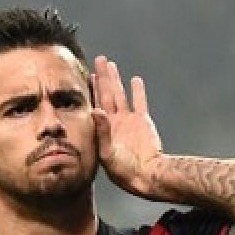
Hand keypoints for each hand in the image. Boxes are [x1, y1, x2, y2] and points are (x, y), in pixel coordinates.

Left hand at [92, 55, 162, 196]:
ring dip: (116, 80)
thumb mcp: (108, 153)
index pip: (96, 102)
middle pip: (107, 94)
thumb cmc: (124, 170)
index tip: (88, 73)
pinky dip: (138, 91)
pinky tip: (135, 80)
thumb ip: (102, 131)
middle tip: (99, 60)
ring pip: (121, 94)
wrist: (147, 175)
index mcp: (103, 129)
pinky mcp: (142, 122)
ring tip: (111, 65)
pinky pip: (140, 102)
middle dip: (103, 77)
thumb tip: (95, 110)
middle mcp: (114, 122)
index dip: (92, 88)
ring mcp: (128, 121)